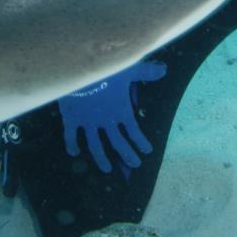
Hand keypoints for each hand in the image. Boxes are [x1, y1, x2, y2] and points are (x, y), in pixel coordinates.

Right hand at [57, 58, 166, 173]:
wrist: (80, 67)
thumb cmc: (107, 67)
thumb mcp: (130, 68)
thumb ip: (147, 71)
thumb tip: (165, 70)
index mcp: (121, 110)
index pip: (134, 131)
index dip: (141, 141)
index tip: (147, 151)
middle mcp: (106, 121)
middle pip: (118, 143)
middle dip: (127, 154)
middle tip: (135, 165)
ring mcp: (88, 122)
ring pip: (96, 146)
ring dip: (102, 158)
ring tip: (107, 169)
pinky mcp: (72, 119)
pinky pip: (71, 136)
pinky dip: (72, 145)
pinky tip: (74, 153)